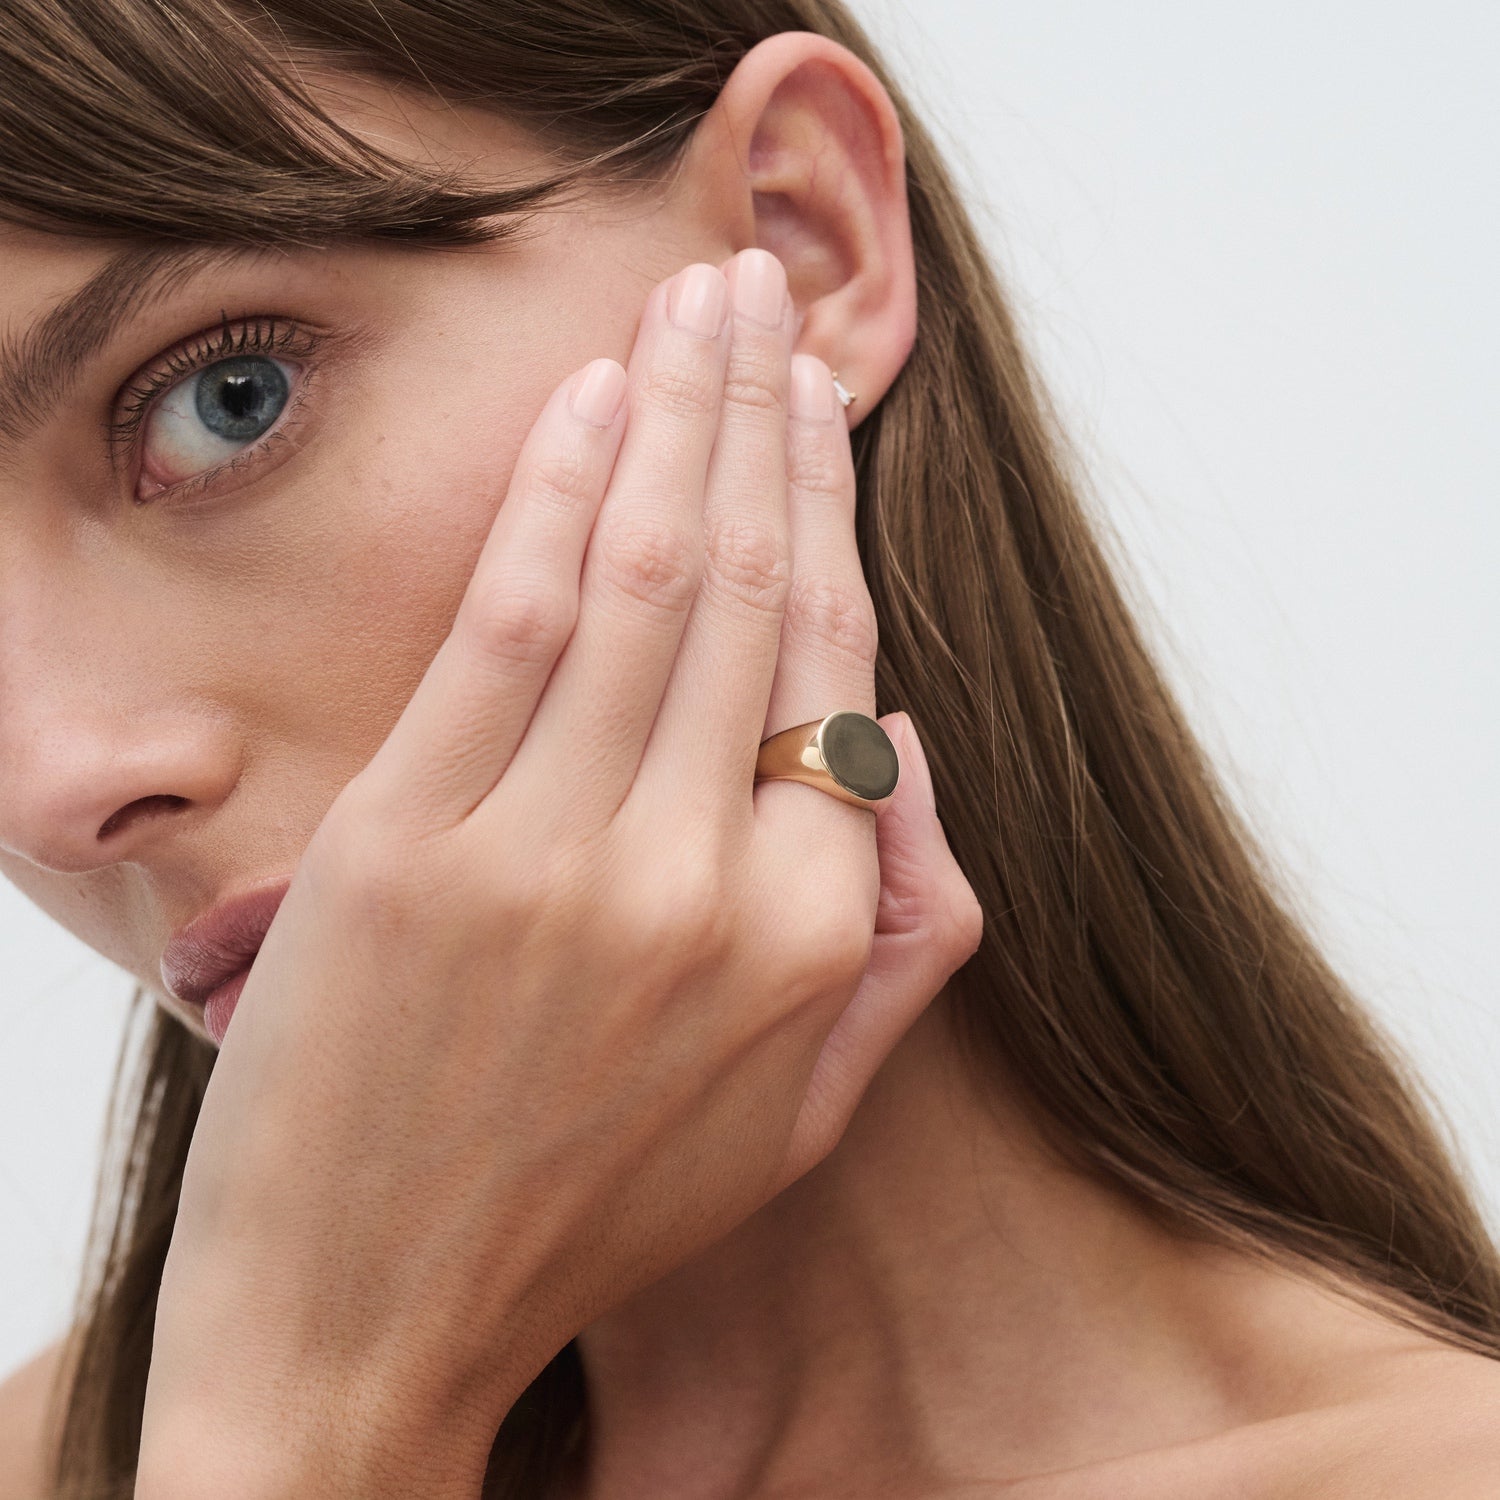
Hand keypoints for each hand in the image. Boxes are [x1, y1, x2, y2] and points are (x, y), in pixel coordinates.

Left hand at [136, 250, 982, 1498]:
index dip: (829, 516)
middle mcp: (706, 881)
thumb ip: (890, 949)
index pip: (839, 671)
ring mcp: (559, 856)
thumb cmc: (583, 1214)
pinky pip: (512, 625)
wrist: (366, 1326)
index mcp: (810, 938)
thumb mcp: (793, 1118)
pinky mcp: (417, 843)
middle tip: (759, 294)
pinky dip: (557, 495)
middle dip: (765, 417)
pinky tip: (591, 399)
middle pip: (755, 592)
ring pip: (649, 578)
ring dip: (678, 416)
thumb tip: (911, 766)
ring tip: (695, 303)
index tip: (817, 409)